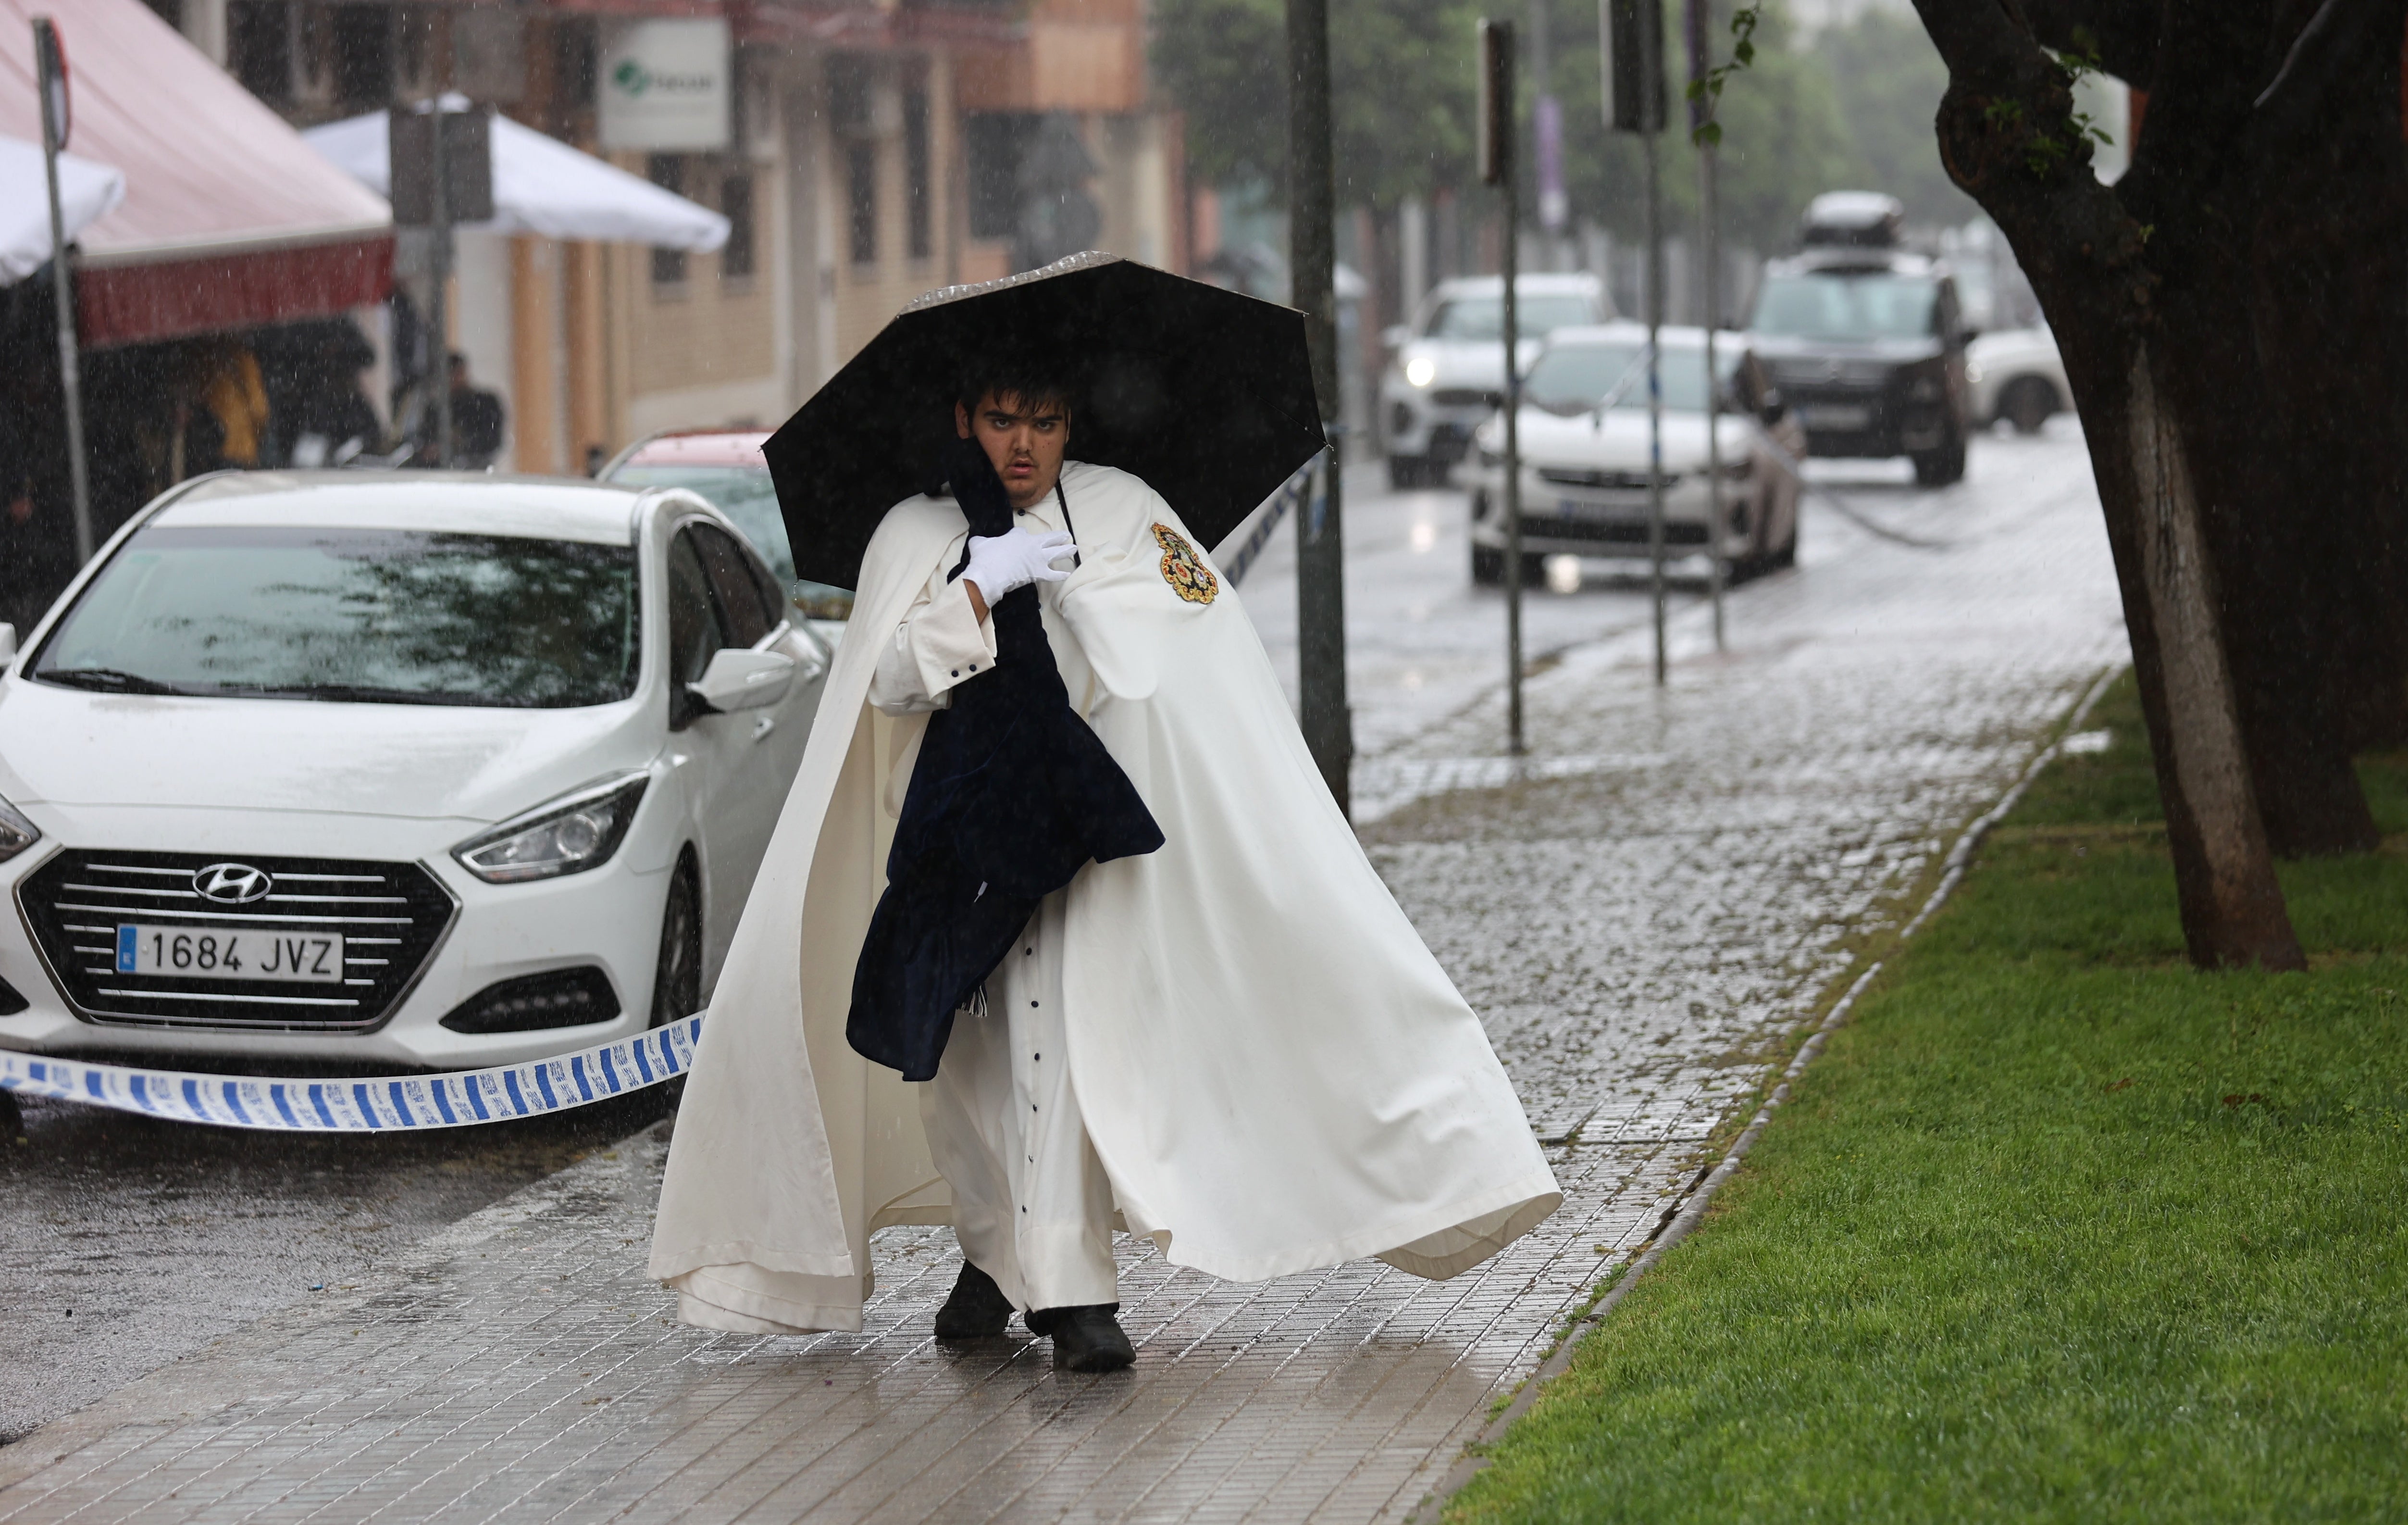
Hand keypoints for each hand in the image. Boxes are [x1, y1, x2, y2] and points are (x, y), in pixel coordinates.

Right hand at [962, 527, 1076, 606]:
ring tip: (1073, 548)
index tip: (1019, 536)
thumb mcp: (978, 544)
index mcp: (1016, 536)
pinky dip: (1060, 576)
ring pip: (1055, 552)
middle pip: (1048, 538)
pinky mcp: (1039, 573)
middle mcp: (1030, 545)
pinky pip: (1053, 574)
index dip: (1020, 535)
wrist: (989, 573)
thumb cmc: (983, 558)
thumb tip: (976, 542)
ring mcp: (1037, 559)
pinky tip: (1067, 575)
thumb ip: (980, 541)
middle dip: (1058, 537)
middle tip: (1066, 535)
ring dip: (1065, 550)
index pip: (1021, 533)